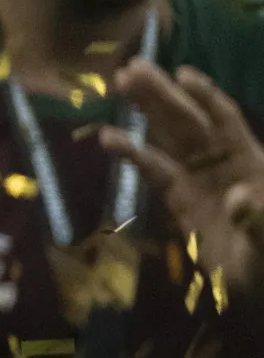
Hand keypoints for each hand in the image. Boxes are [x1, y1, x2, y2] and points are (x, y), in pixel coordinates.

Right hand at [109, 59, 263, 289]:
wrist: (258, 289)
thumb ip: (258, 220)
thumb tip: (240, 194)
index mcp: (251, 163)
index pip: (226, 122)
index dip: (205, 97)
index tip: (182, 74)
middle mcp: (223, 163)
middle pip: (190, 121)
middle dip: (163, 94)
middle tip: (132, 68)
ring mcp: (198, 179)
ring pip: (169, 136)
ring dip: (146, 109)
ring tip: (119, 82)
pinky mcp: (178, 199)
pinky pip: (154, 170)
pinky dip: (132, 153)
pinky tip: (109, 138)